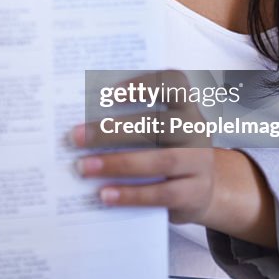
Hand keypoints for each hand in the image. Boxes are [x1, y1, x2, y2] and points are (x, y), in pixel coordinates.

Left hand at [73, 69, 277, 244]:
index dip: (145, 83)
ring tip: (83, 167)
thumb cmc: (168, 151)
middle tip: (76, 136)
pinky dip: (131, 194)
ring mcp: (200, 162)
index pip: (175, 84)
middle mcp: (197, 130)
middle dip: (113, 130)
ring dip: (117, 164)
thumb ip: (132, 122)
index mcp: (186, 106)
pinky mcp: (195, 193)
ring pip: (161, 161)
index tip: (110, 92)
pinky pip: (162, 194)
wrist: (202, 191)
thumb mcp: (159, 132)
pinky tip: (105, 194)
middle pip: (159, 125)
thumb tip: (83, 125)